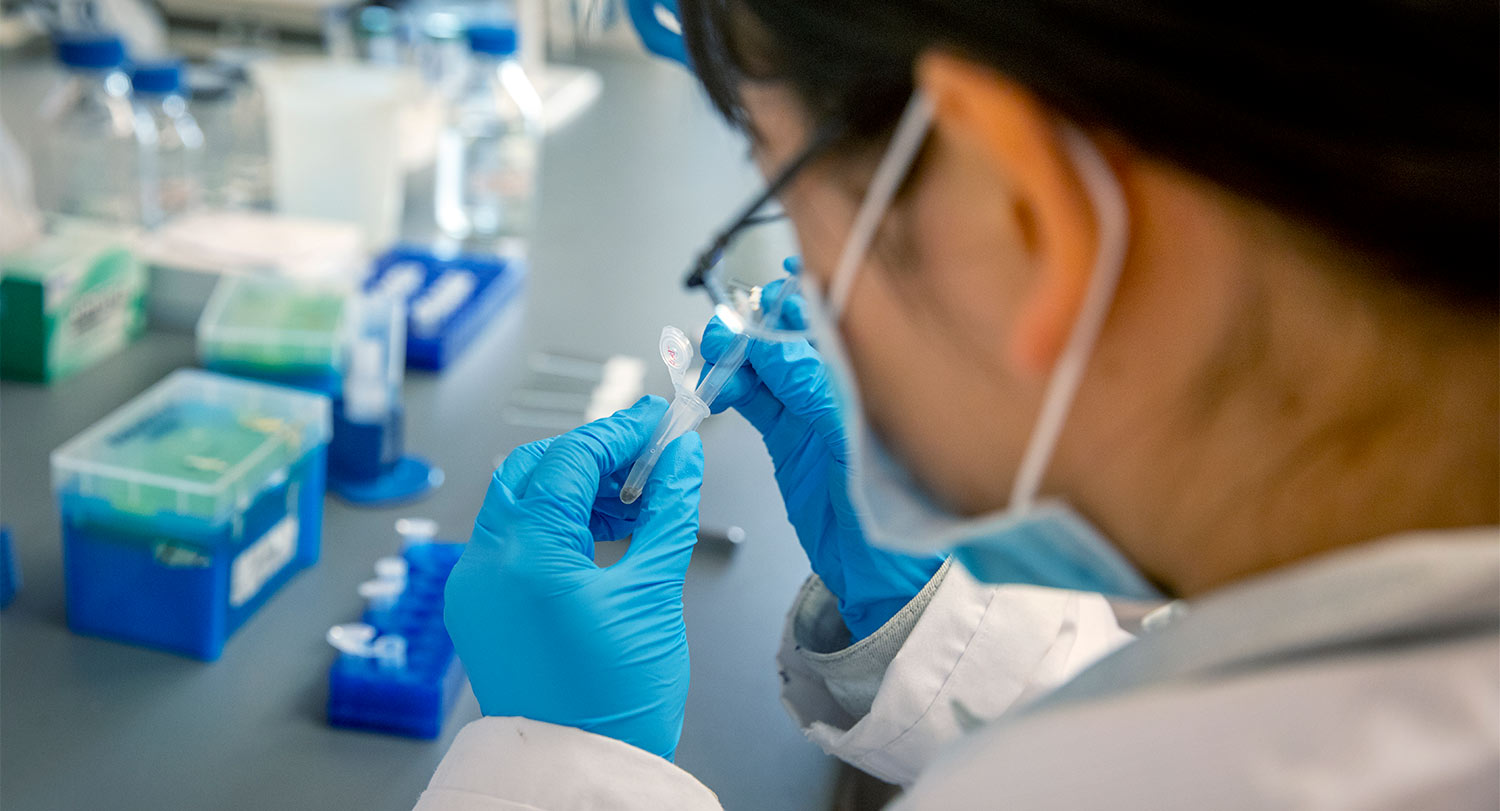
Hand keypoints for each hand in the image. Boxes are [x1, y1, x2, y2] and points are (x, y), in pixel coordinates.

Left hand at [444, 396, 703, 760]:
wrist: (579, 768)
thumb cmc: (616, 701)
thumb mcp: (654, 593)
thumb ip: (668, 513)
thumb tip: (683, 459)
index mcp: (526, 556)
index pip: (569, 460)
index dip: (618, 434)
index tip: (656, 424)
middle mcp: (485, 565)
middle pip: (532, 470)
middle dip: (590, 456)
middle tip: (645, 457)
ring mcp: (475, 587)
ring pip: (518, 502)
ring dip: (573, 489)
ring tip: (634, 502)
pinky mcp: (478, 608)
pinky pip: (512, 540)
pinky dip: (554, 525)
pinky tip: (603, 532)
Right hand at [700, 279, 944, 639]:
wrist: (879, 572)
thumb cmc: (893, 514)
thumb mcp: (854, 446)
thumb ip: (814, 393)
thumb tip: (775, 346)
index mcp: (875, 374)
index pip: (839, 313)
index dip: (807, 290)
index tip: (779, 279)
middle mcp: (842, 384)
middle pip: (792, 331)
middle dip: (759, 319)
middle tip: (732, 327)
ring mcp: (811, 408)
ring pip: (765, 360)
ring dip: (735, 351)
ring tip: (714, 352)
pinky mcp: (787, 434)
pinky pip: (752, 396)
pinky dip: (729, 385)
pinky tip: (715, 383)